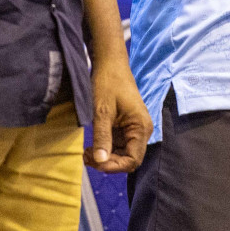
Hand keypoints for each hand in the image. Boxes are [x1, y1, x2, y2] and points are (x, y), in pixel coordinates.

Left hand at [86, 58, 150, 172]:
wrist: (110, 64)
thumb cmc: (108, 83)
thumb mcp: (102, 111)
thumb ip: (102, 137)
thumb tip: (100, 161)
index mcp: (141, 128)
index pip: (132, 160)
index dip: (114, 166)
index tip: (95, 162)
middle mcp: (142, 131)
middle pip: (128, 159)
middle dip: (107, 163)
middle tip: (87, 156)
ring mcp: (135, 129)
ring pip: (122, 154)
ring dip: (105, 157)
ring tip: (87, 152)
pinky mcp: (127, 127)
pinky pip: (118, 145)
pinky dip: (106, 149)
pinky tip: (92, 146)